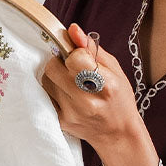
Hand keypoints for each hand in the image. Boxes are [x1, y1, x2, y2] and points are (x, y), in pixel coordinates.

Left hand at [40, 22, 142, 152]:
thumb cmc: (119, 100)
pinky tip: (69, 95)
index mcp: (107, 86)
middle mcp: (87, 101)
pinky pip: (46, 95)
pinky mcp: (61, 121)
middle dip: (60, 62)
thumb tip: (73, 30)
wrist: (117, 134)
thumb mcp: (115, 70)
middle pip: (53, 67)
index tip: (80, 57)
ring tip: (72, 83)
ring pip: (46, 80)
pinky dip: (55, 91)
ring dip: (56, 77)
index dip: (74, 53)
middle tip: (73, 69)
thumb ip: (92, 49)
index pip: (75, 58)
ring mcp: (72, 113)